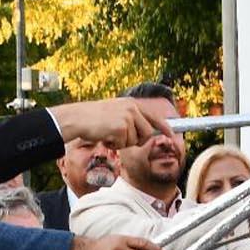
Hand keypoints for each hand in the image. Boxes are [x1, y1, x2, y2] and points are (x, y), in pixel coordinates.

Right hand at [50, 98, 175, 149]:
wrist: (77, 118)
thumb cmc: (93, 119)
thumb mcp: (114, 113)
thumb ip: (130, 119)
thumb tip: (145, 132)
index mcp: (131, 104)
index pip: (154, 115)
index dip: (164, 126)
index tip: (172, 134)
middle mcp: (131, 108)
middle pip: (147, 133)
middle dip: (137, 140)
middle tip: (120, 138)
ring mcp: (127, 117)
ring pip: (136, 140)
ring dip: (123, 143)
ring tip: (109, 135)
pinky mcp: (120, 127)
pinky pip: (124, 144)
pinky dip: (114, 145)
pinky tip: (105, 137)